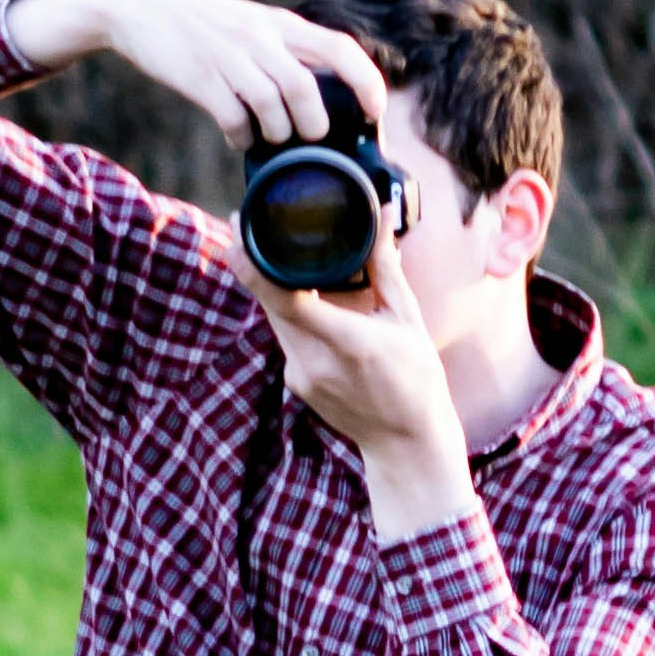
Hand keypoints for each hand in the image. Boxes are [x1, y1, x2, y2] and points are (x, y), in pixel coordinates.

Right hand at [1, 0, 386, 154]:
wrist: (142, 7)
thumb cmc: (205, 24)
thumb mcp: (253, 24)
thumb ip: (285, 52)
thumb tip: (319, 97)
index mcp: (280, 24)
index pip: (340, 48)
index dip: (366, 82)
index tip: (375, 111)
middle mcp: (260, 38)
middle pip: (306, 89)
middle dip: (313, 125)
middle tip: (307, 137)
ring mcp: (229, 59)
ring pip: (273, 107)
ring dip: (276, 134)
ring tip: (268, 137)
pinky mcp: (200, 79)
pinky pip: (233, 120)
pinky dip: (240, 137)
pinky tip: (237, 137)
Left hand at [245, 204, 475, 537]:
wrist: (406, 441)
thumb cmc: (416, 377)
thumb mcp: (407, 318)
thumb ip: (385, 265)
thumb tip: (380, 214)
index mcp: (347, 342)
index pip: (284, 299)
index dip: (252, 264)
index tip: (238, 228)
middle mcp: (315, 362)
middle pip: (269, 303)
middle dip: (254, 264)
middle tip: (247, 225)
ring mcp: (301, 377)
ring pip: (273, 319)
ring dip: (272, 288)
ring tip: (273, 253)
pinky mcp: (296, 384)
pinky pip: (285, 337)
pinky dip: (289, 315)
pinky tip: (305, 300)